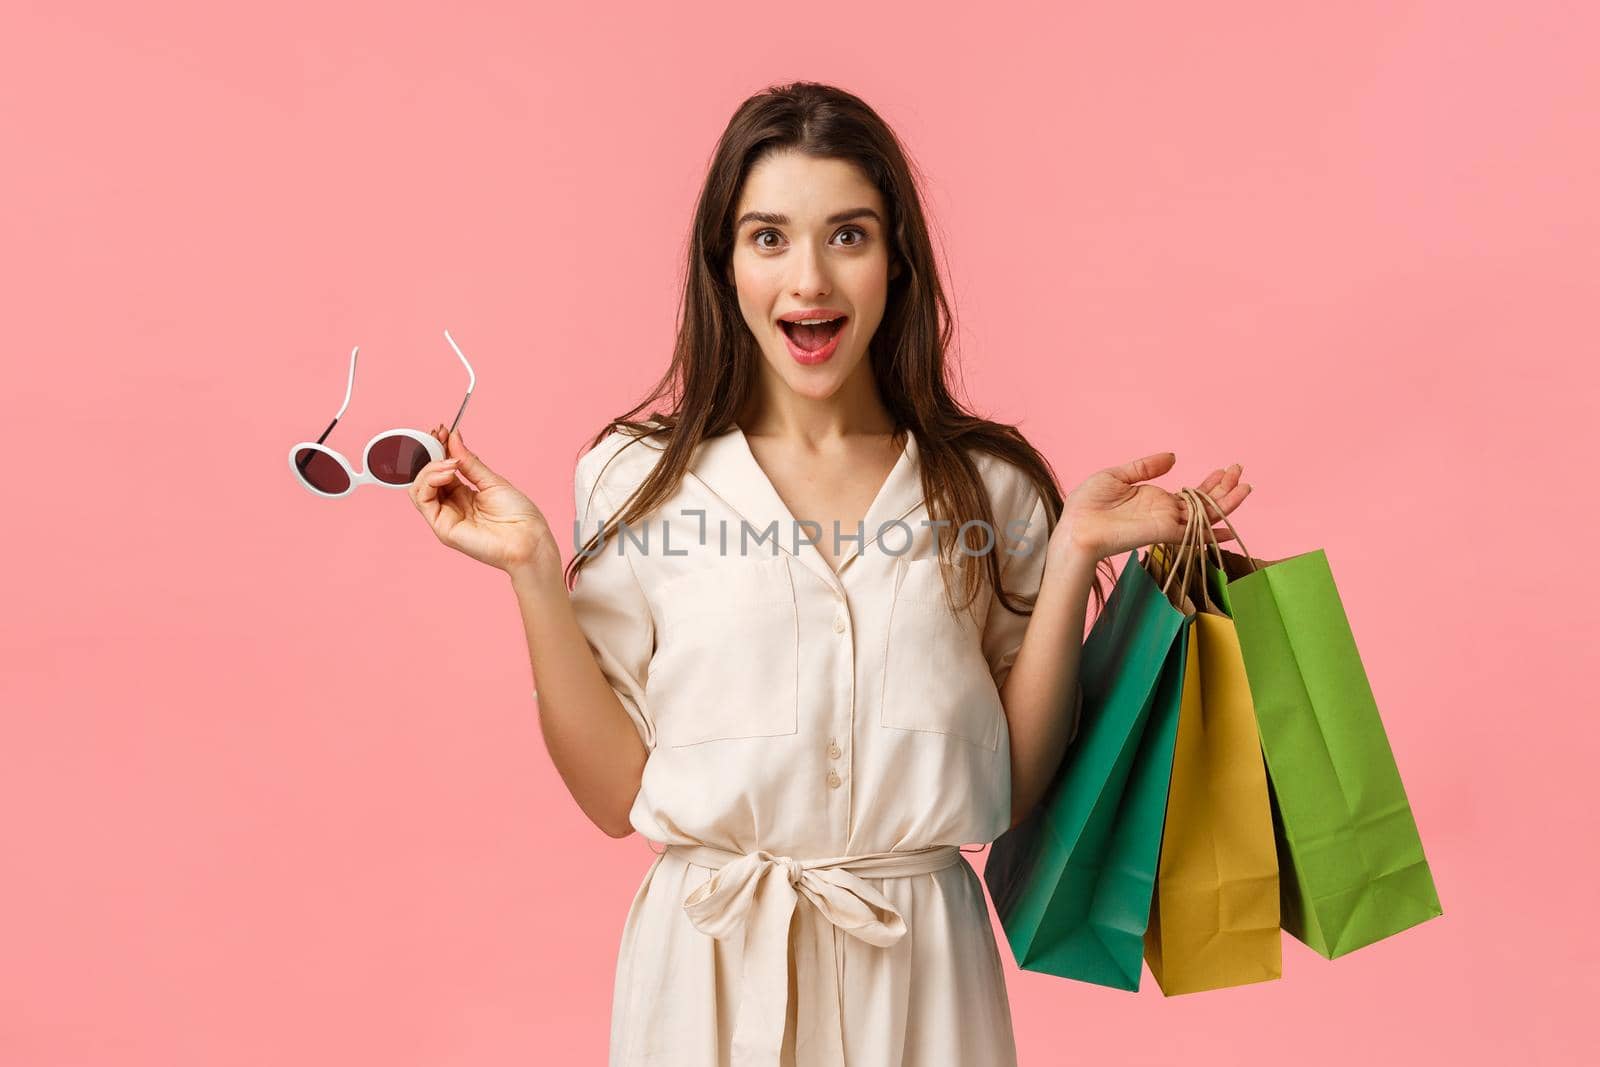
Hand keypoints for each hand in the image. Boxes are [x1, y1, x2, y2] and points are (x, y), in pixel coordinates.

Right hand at [409, 425, 556, 572]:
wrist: (529, 540)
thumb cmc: (518, 515)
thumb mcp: (492, 481)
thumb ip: (469, 462)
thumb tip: (453, 438)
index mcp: (462, 494)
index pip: (440, 469)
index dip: (438, 449)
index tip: (442, 430)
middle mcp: (450, 505)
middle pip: (425, 477)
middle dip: (429, 453)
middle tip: (439, 436)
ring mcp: (445, 517)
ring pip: (419, 487)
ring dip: (430, 467)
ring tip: (450, 463)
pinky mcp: (442, 528)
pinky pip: (422, 500)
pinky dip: (429, 481)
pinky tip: (447, 472)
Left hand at [1053, 452, 1251, 561]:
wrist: (1076, 525)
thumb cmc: (1088, 504)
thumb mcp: (1118, 475)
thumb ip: (1146, 467)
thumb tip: (1172, 457)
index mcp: (1156, 500)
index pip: (1191, 494)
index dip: (1210, 484)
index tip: (1224, 470)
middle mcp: (1165, 513)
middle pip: (1204, 504)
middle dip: (1224, 489)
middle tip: (1240, 471)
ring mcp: (1166, 524)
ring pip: (1204, 516)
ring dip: (1226, 503)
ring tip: (1245, 486)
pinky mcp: (1162, 533)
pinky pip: (1192, 533)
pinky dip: (1212, 531)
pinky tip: (1231, 528)